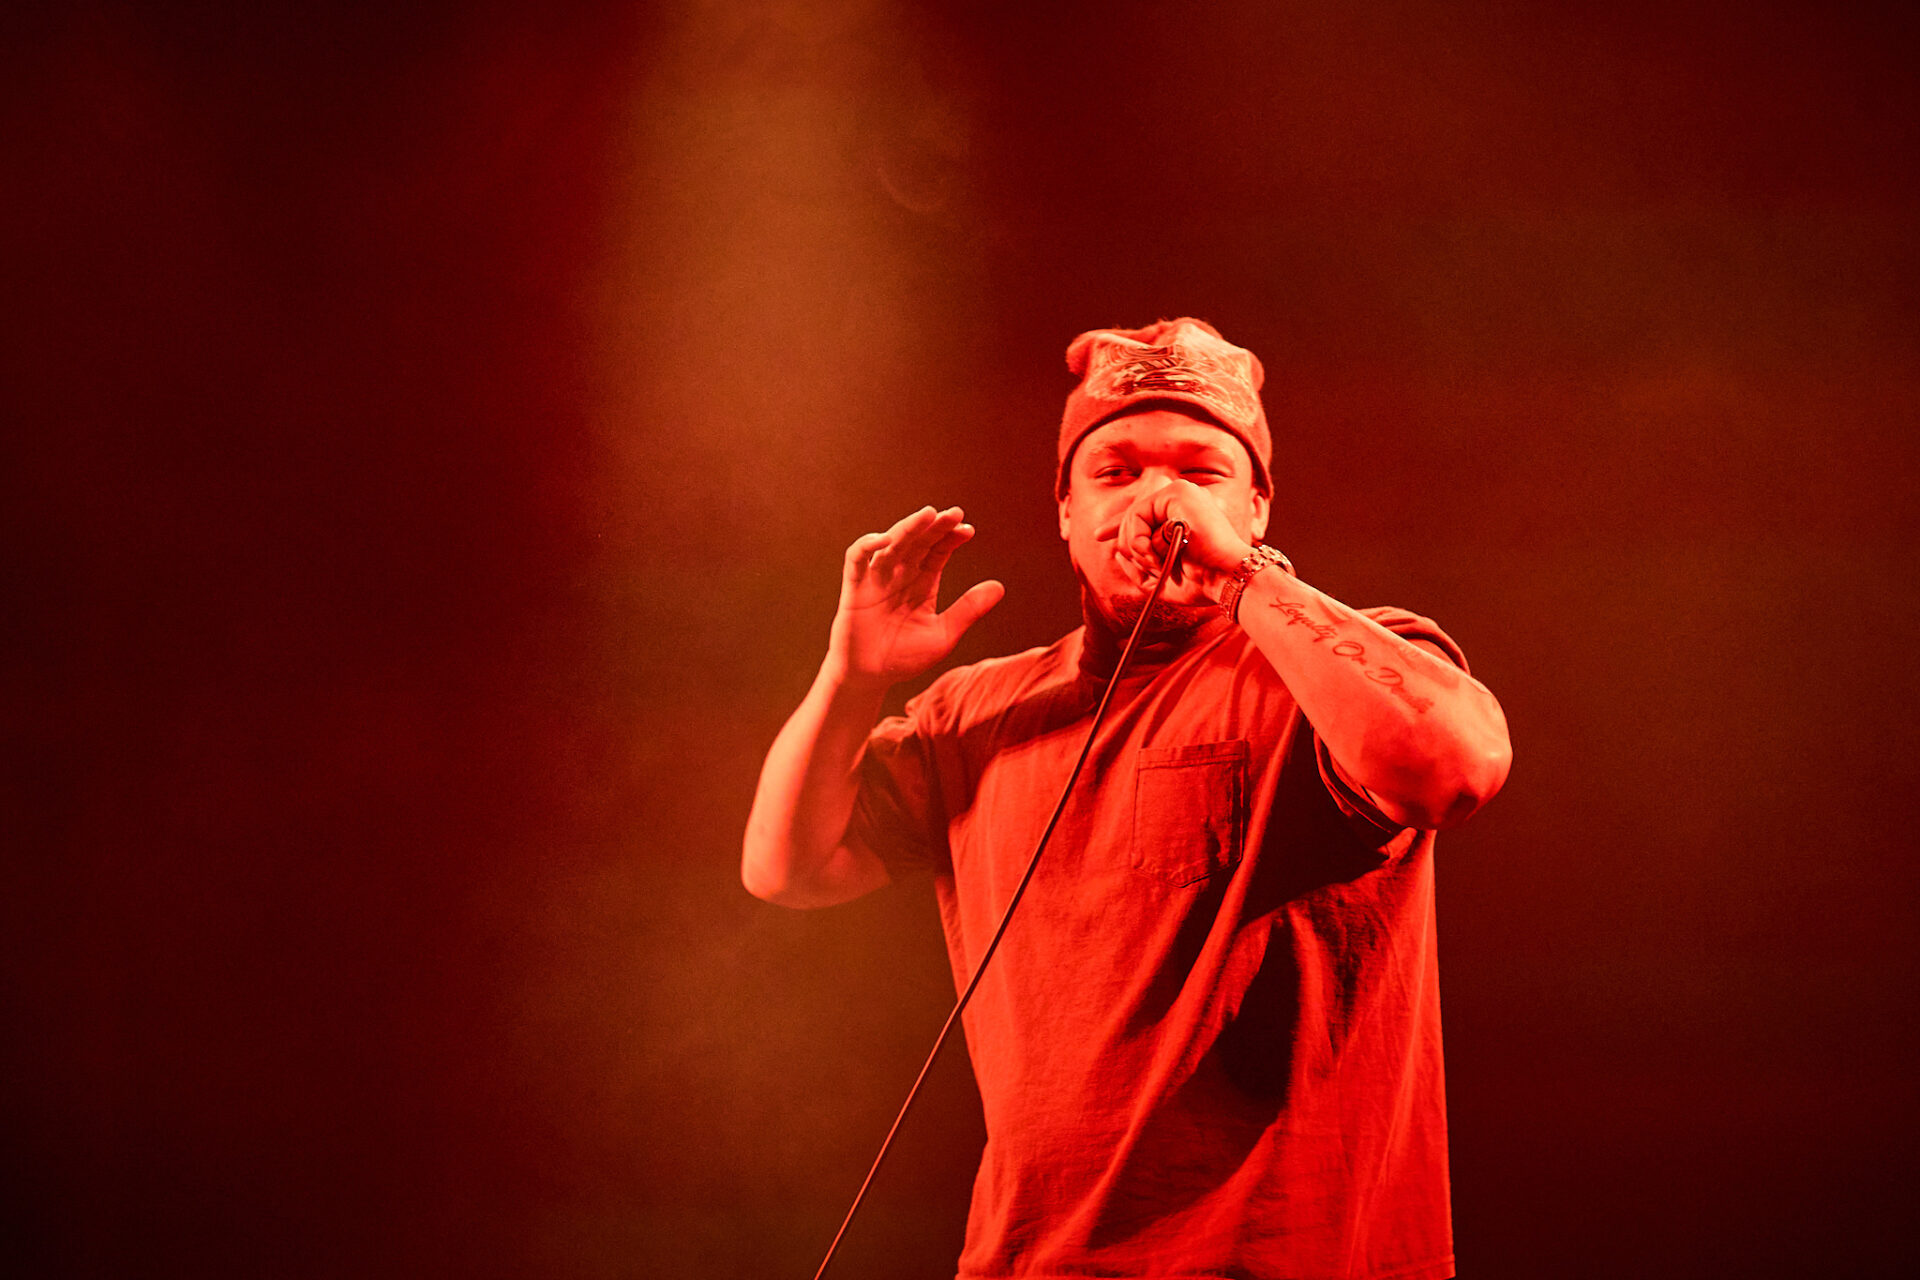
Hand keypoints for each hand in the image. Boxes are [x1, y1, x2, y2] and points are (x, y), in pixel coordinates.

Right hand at [828, 506, 1004, 688]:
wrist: (870, 677)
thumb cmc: (905, 657)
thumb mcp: (943, 634)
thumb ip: (968, 610)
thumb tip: (1000, 586)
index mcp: (922, 583)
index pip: (938, 552)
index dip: (950, 538)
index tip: (967, 531)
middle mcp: (900, 575)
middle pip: (918, 542)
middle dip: (935, 527)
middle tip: (954, 514)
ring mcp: (876, 578)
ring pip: (892, 544)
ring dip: (908, 528)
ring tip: (927, 515)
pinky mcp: (854, 588)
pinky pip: (856, 559)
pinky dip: (867, 545)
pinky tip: (885, 539)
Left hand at [1102, 481, 1253, 602]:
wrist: (1225, 578)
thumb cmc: (1201, 583)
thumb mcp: (1161, 578)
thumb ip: (1138, 565)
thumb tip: (1116, 550)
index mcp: (1182, 516)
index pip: (1141, 515)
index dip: (1117, 525)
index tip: (1098, 536)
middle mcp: (1182, 500)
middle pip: (1132, 518)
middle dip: (1130, 548)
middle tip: (1148, 565)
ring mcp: (1181, 492)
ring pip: (1132, 518)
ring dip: (1137, 549)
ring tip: (1158, 562)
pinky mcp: (1178, 492)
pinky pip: (1138, 514)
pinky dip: (1139, 539)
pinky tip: (1156, 553)